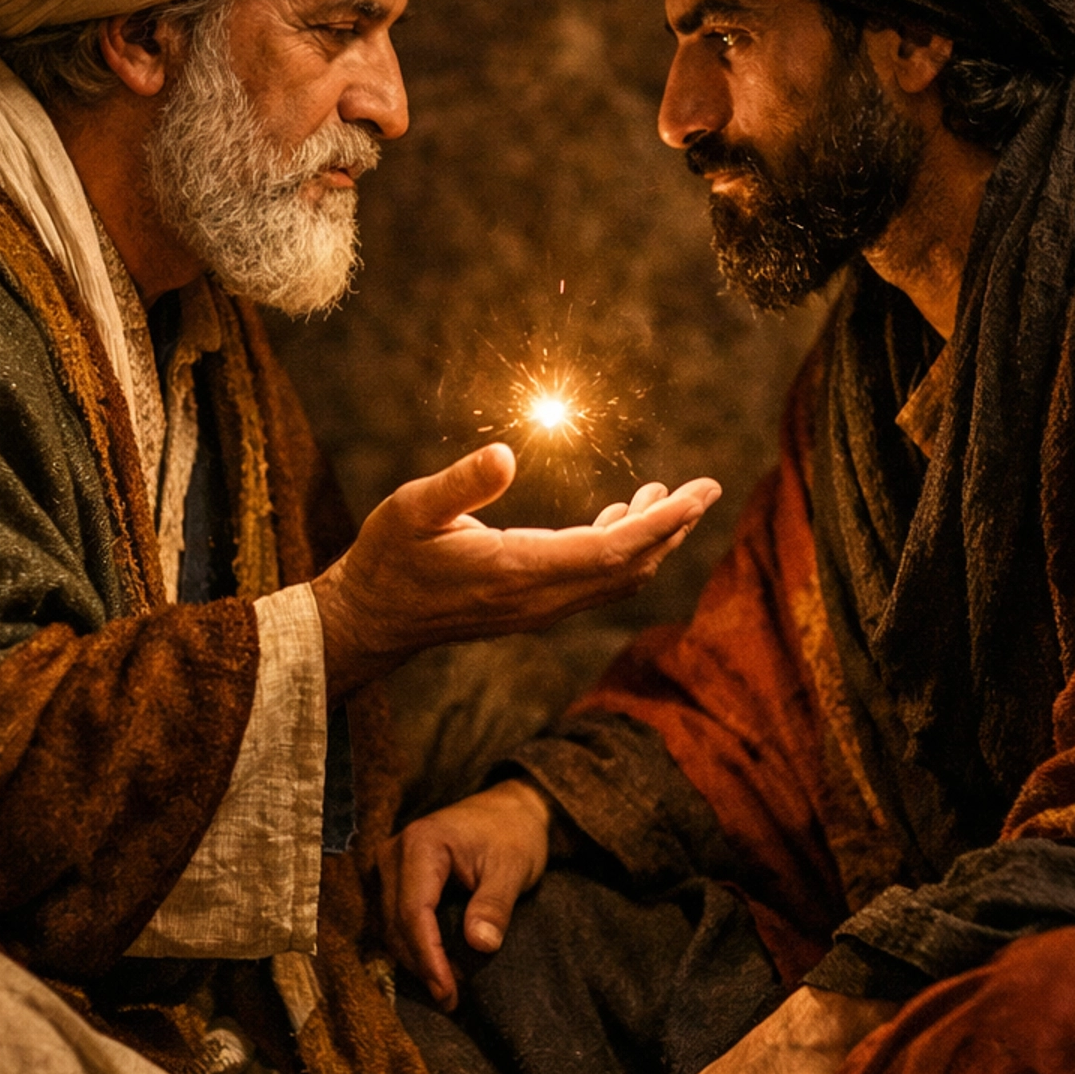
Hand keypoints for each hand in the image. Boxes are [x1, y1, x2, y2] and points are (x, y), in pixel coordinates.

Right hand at [311, 445, 718, 701]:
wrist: (371, 620)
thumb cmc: (387, 559)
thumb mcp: (410, 509)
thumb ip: (460, 484)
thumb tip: (506, 453)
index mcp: (517, 570)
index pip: (613, 550)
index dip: (664, 522)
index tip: (702, 492)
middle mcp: (539, 599)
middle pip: (629, 568)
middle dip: (672, 528)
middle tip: (703, 488)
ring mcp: (539, 610)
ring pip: (616, 579)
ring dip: (650, 541)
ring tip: (665, 495)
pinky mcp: (533, 609)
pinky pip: (595, 584)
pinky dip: (622, 553)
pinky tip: (619, 519)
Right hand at [379, 779, 552, 1008]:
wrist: (509, 809)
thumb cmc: (513, 834)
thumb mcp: (513, 868)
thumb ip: (495, 905)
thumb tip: (480, 946)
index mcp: (422, 844)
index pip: (414, 912)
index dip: (429, 958)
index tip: (448, 993)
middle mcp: (394, 851)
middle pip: (397, 923)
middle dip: (422, 965)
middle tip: (452, 999)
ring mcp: (388, 863)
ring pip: (390, 925)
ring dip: (415, 959)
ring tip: (447, 988)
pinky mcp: (393, 875)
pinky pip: (394, 918)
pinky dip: (413, 945)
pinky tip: (435, 966)